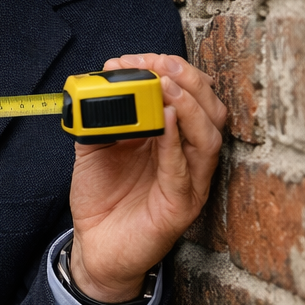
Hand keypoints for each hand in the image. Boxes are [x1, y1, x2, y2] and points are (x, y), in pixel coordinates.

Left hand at [68, 54, 227, 301]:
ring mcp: (189, 182)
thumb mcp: (95, 149)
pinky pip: (184, 171)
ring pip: (207, 139)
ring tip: (168, 86)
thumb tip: (100, 84)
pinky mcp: (181, 207)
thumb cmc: (102, 198)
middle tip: (162, 66)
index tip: (142, 57)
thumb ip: (99, 119)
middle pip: (209, 112)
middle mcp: (188, 158)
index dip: (171, 72)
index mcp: (173, 139)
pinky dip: (177, 143)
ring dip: (190, 107)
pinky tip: (166, 121)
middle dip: (188, 82)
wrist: (95, 247)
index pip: (187, 97)